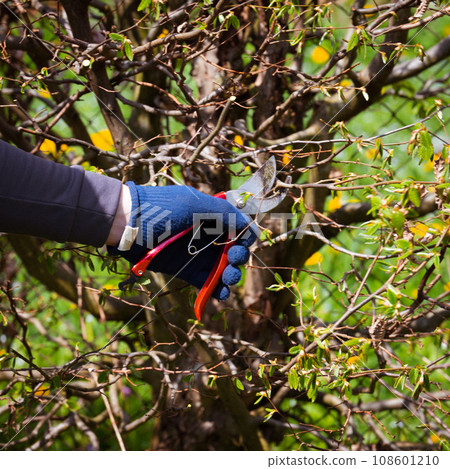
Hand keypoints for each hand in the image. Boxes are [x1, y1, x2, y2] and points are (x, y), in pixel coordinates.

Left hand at [108, 182, 256, 299]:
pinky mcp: (186, 270)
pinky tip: (220, 293)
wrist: (128, 225)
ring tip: (227, 278)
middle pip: (234, 250)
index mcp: (212, 215)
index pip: (239, 228)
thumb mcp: (195, 205)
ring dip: (231, 275)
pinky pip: (206, 283)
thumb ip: (224, 214)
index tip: (243, 242)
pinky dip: (216, 290)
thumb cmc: (161, 209)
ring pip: (223, 268)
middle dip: (239, 257)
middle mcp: (208, 235)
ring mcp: (197, 254)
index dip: (246, 237)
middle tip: (233, 259)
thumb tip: (248, 228)